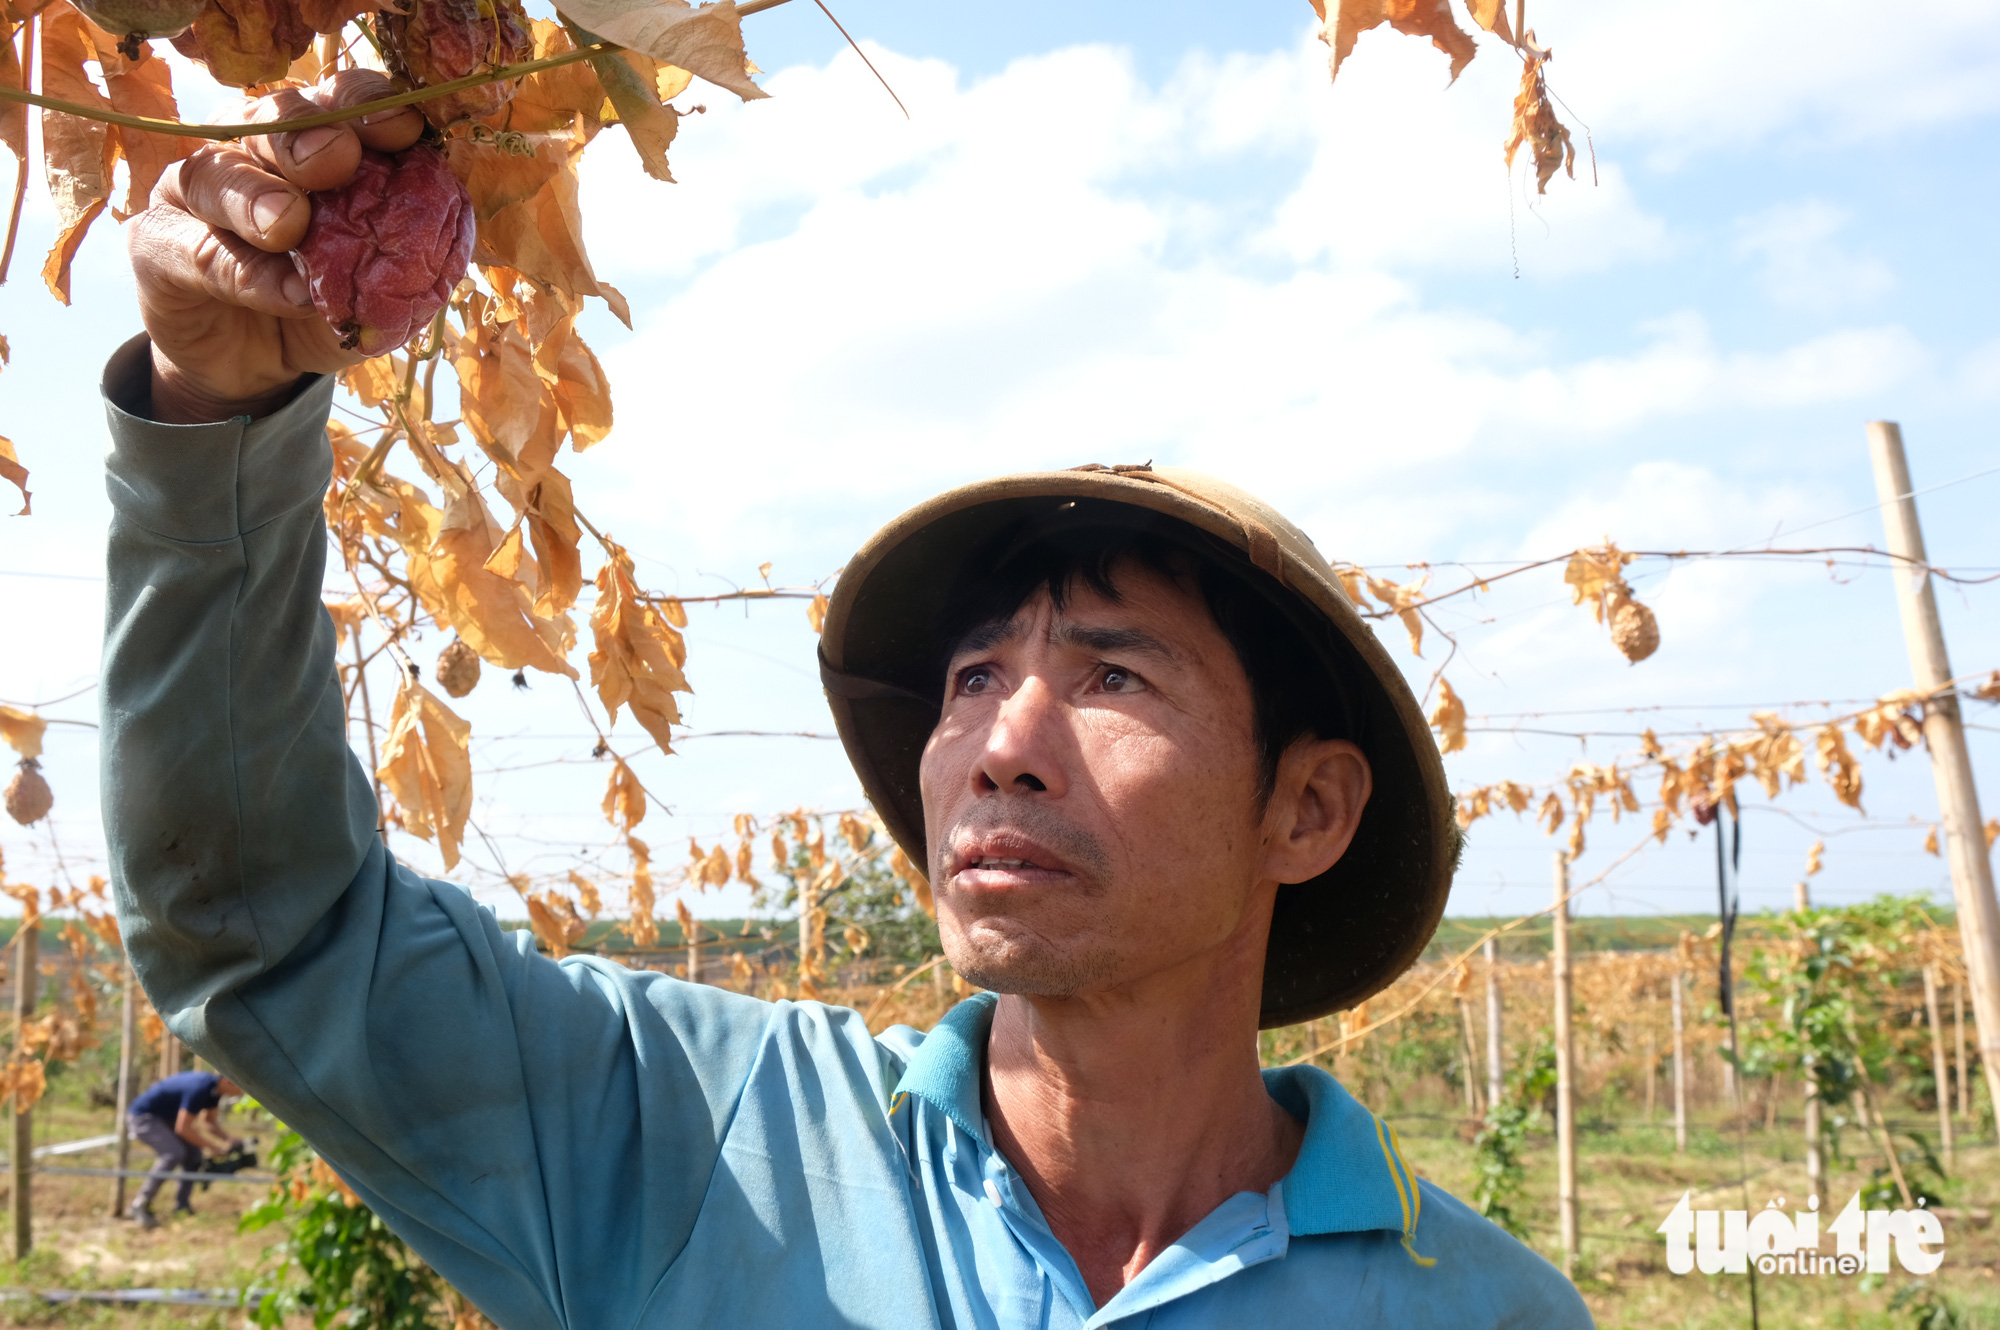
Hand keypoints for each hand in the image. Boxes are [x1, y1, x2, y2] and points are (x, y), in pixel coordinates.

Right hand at [126, 70, 424, 423]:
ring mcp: (193, 194)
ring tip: (291, 226)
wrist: (256, 367)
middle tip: (341, 161)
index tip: (405, 129)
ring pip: (217, 173)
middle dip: (310, 137)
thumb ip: (407, 260)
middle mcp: (247, 153)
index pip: (335, 105)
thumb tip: (449, 236)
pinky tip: (286, 291)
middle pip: (272, 122)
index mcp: (307, 146)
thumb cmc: (321, 307)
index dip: (366, 107)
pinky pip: (196, 250)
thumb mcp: (377, 288)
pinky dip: (242, 271)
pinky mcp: (155, 244)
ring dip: (258, 195)